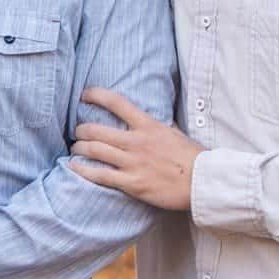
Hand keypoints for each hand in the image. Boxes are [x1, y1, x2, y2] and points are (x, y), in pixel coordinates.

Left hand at [69, 88, 200, 211]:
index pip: (117, 102)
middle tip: (77, 132)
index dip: (96, 95)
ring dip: (79, 148)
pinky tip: (74, 167)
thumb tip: (140, 121)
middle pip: (96, 130)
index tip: (84, 95)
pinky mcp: (133, 183)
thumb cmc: (192, 157)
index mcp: (148, 125)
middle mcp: (137, 142)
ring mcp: (134, 163)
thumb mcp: (172, 132)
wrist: (204, 182)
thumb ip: (153, 127)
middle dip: (80, 130)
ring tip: (76, 149)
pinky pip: (100, 175)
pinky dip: (83, 170)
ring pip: (94, 150)